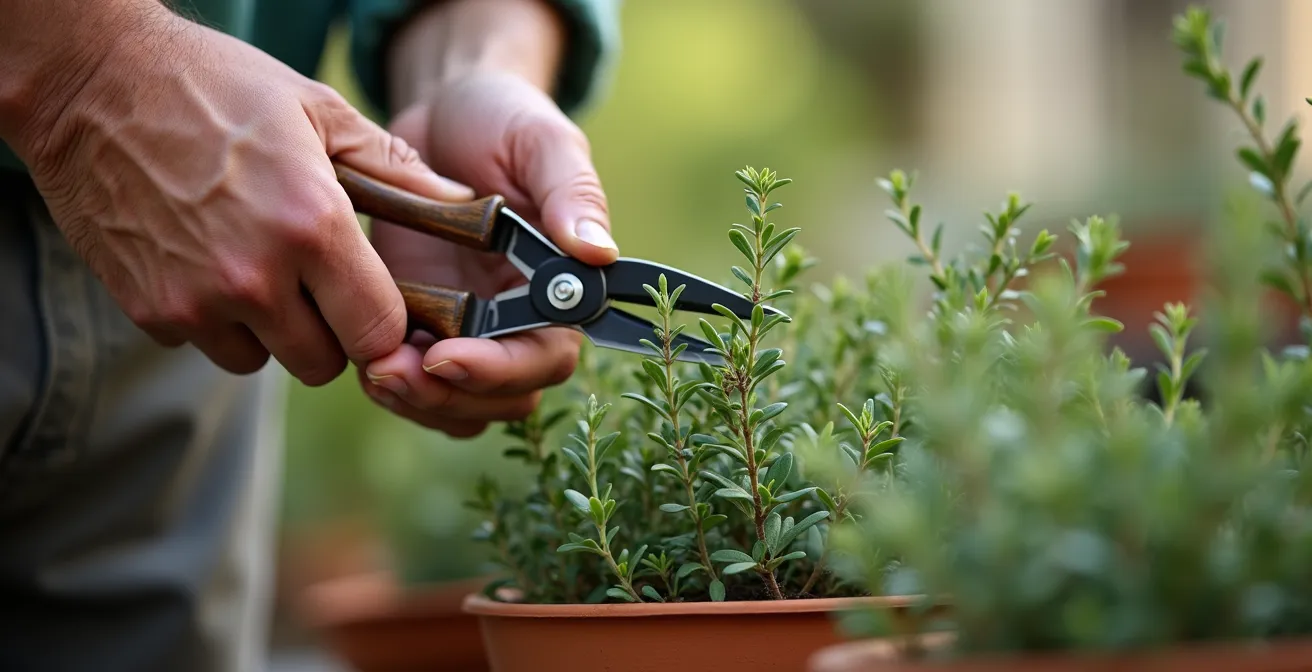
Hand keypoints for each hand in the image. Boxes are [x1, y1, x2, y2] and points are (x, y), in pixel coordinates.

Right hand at [7, 5, 471, 384]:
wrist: (92, 83)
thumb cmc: (217, 88)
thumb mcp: (319, 110)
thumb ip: (396, 170)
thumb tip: (462, 206)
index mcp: (311, 226)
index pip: (379, 332)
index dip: (387, 324)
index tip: (381, 304)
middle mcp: (255, 277)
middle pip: (326, 362)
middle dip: (333, 333)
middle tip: (321, 285)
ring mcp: (197, 301)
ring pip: (264, 361)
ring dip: (273, 331)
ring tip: (261, 266)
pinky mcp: (150, 311)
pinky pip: (207, 344)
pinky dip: (216, 321)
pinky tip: (209, 262)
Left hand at [361, 71, 615, 436]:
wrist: (442, 112)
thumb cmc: (504, 121)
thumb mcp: (541, 141)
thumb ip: (572, 194)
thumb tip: (598, 254)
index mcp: (559, 290)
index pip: (546, 357)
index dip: (501, 370)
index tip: (447, 356)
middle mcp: (518, 322)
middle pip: (500, 399)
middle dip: (448, 398)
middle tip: (392, 370)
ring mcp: (467, 331)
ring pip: (456, 408)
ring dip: (416, 401)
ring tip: (373, 369)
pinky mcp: (419, 326)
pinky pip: (414, 386)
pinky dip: (389, 386)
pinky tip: (361, 356)